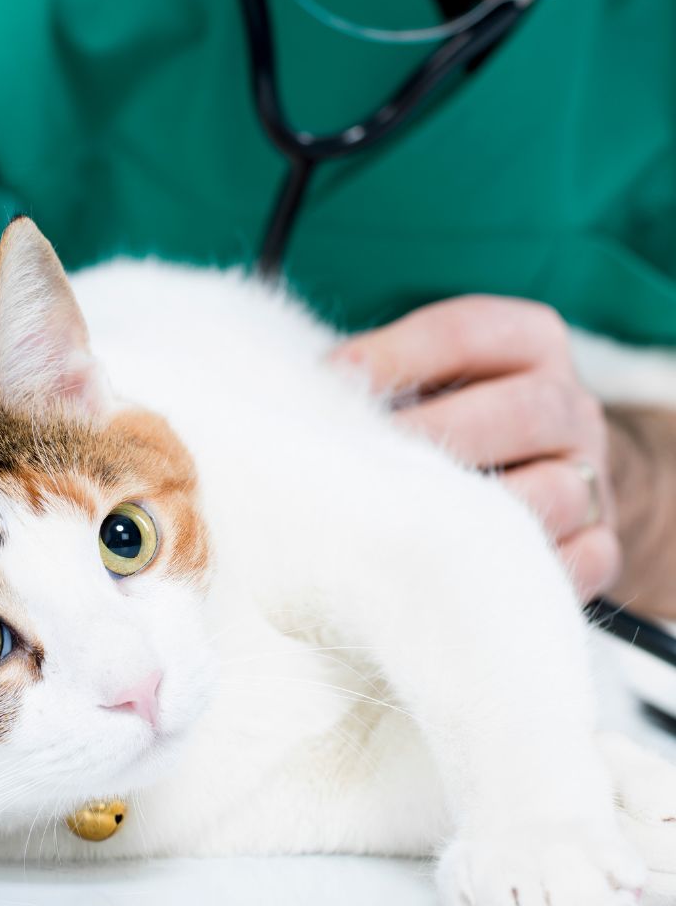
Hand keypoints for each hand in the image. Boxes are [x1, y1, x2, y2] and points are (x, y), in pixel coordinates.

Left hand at [331, 296, 617, 600]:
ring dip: (476, 514)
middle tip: (365, 463)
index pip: (469, 331)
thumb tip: (304, 395)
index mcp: (529, 343)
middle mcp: (571, 406)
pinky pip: (581, 562)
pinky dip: (521, 571)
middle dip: (435, 436)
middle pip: (524, 409)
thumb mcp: (417, 381)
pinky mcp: (601, 546)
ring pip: (557, 494)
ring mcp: (593, 479)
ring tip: (404, 527)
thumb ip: (374, 380)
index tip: (333, 381)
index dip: (397, 354)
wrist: (523, 481)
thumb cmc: (440, 423)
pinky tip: (458, 573)